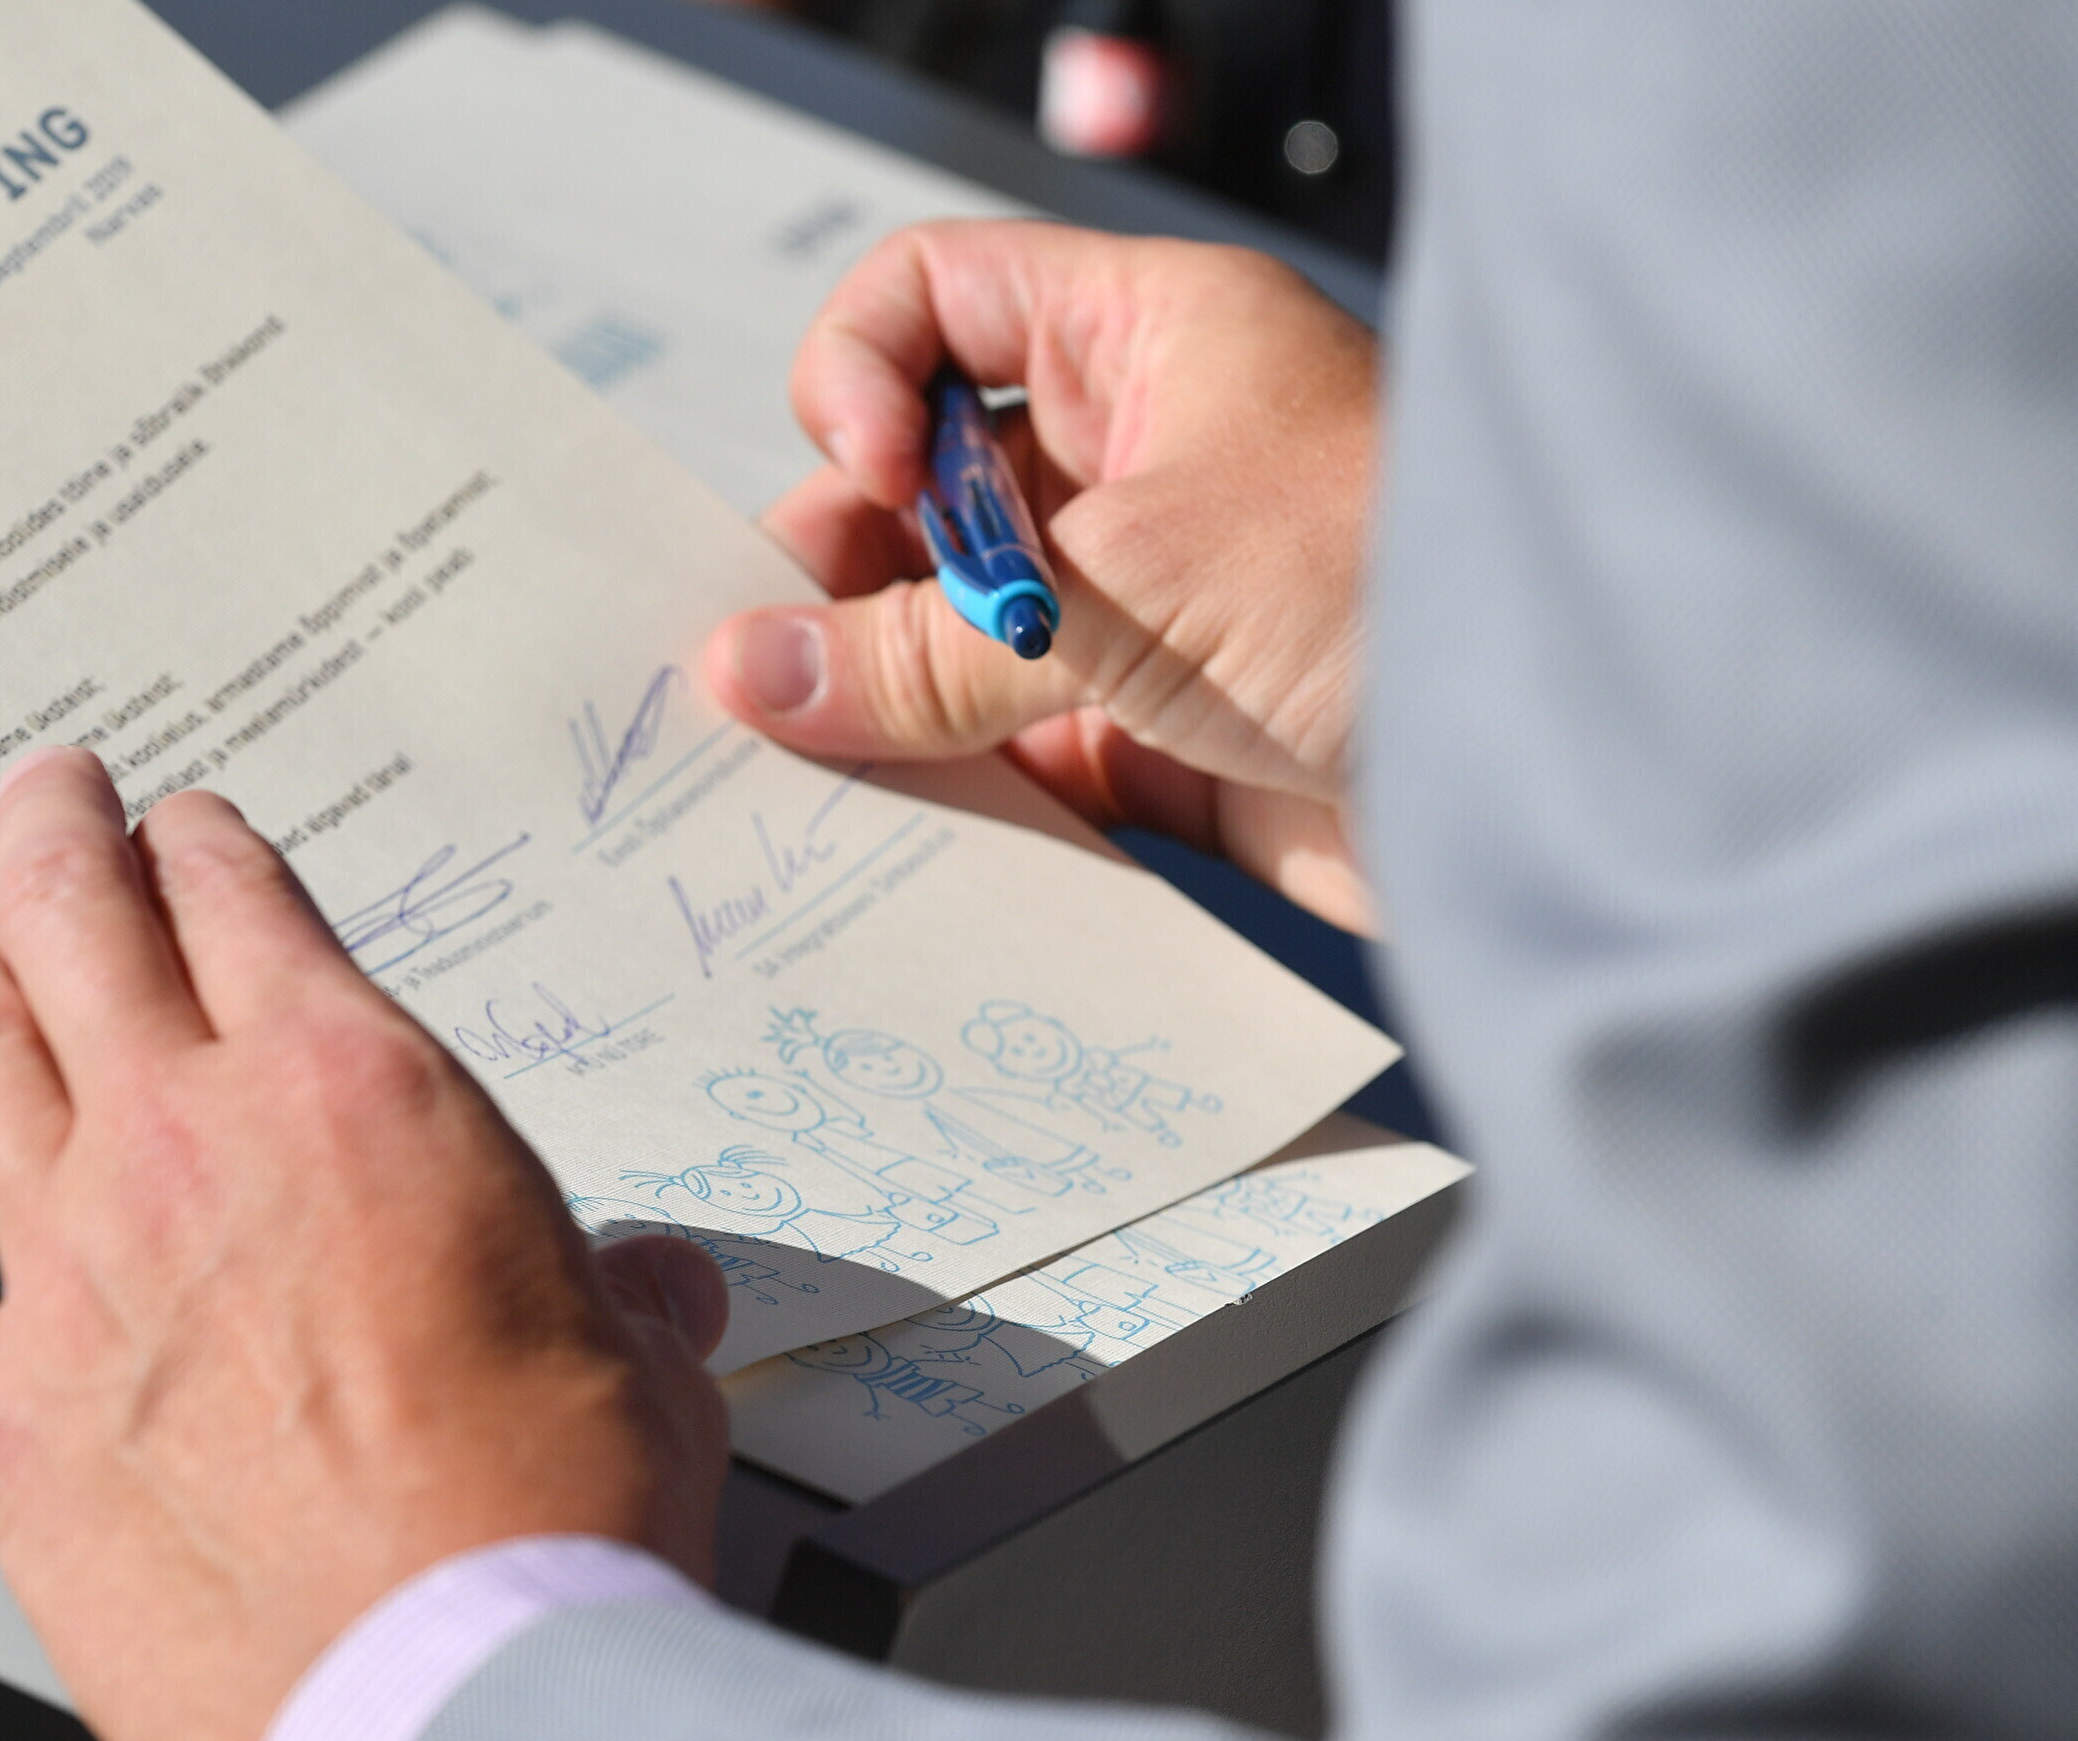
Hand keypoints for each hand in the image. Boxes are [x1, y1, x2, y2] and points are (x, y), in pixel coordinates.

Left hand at [0, 751, 729, 1740]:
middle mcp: (190, 1147)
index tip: (194, 838)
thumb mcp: (640, 1374)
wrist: (452, 1703)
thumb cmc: (544, 1534)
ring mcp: (73, 1273)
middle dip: (55, 835)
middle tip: (48, 798)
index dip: (203, 847)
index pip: (242, 902)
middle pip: (77, 924)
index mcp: (355, 1096)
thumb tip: (655, 1290)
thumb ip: (626, 1303)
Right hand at [704, 220, 1380, 932]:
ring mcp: (1149, 603)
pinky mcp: (1167, 736)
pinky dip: (960, 792)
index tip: (859, 481)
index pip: (933, 301)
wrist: (1588, 777)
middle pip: (921, 490)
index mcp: (1144, 343)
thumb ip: (927, 644)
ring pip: (959, 633)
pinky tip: (910, 836)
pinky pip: (1018, 753)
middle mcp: (1140, 461)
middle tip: (780, 668)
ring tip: (822, 771)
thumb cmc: (1402, 596)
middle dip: (840, 572)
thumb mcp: (1125, 592)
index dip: (857, 378)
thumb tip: (753, 672)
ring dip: (887, 699)